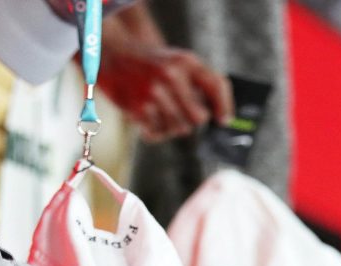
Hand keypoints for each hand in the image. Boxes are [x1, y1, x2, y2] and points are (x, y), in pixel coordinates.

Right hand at [99, 45, 232, 141]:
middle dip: (195, 118)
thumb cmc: (154, 64)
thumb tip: (224, 116)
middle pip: (199, 117)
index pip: (216, 86)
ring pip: (180, 129)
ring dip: (175, 125)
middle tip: (186, 112)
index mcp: (185, 62)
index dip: (224, 106)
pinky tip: (151, 116)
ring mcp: (152, 94)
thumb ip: (204, 82)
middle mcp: (170, 76)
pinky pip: (158, 134)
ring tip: (164, 110)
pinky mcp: (136, 110)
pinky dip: (157, 130)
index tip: (224, 120)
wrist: (115, 56)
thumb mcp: (181, 62)